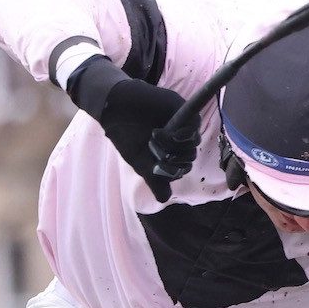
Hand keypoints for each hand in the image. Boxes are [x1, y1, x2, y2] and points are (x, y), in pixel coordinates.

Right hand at [68, 56, 191, 201]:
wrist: (115, 109)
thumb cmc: (126, 136)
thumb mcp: (140, 163)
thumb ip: (154, 180)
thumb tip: (164, 199)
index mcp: (171, 151)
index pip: (184, 166)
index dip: (174, 171)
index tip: (157, 168)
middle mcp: (179, 138)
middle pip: (190, 156)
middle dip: (174, 160)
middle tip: (155, 152)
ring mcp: (181, 123)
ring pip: (193, 143)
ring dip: (174, 147)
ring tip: (154, 138)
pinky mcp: (181, 108)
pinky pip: (193, 125)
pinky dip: (179, 134)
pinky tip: (160, 133)